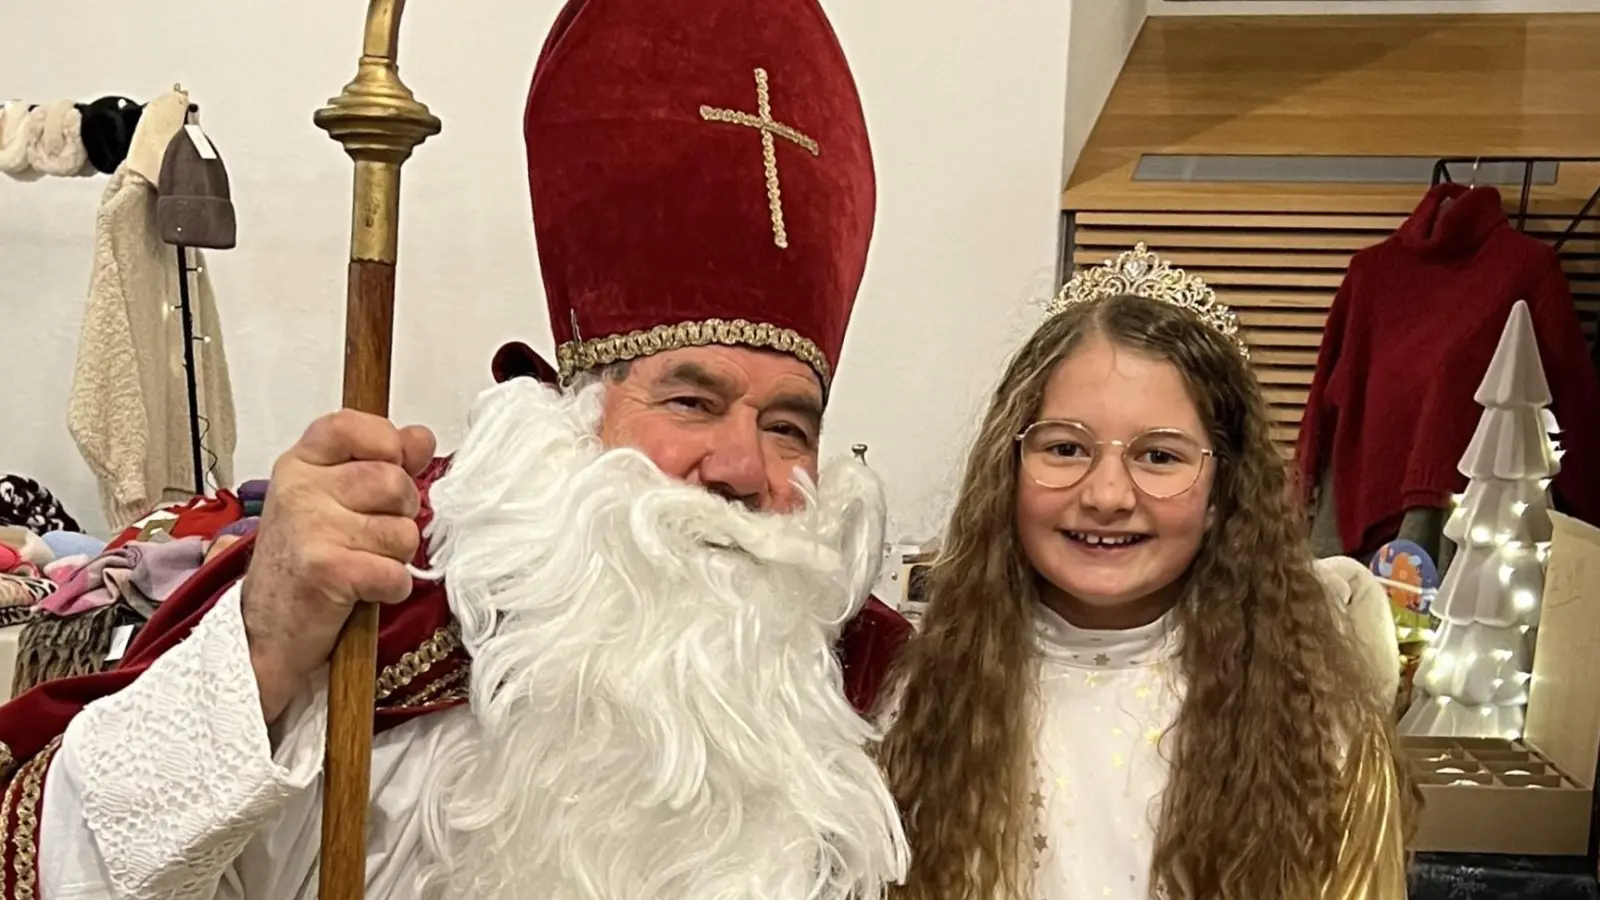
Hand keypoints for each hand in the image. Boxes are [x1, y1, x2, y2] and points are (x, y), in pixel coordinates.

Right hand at [241, 410, 436, 723]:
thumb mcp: (335, 498)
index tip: (391, 465)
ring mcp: (310, 529)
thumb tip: (420, 437)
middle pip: (394, 481)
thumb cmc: (306, 560)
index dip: (387, 444)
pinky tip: (367, 591)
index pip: (352, 426)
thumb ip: (382, 461)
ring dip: (396, 556)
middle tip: (374, 535)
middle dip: (402, 514)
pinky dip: (392, 588)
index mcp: (301, 464)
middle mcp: (300, 490)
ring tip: (364, 563)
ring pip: (403, 531)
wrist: (270, 631)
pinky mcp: (326, 571)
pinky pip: (395, 572)